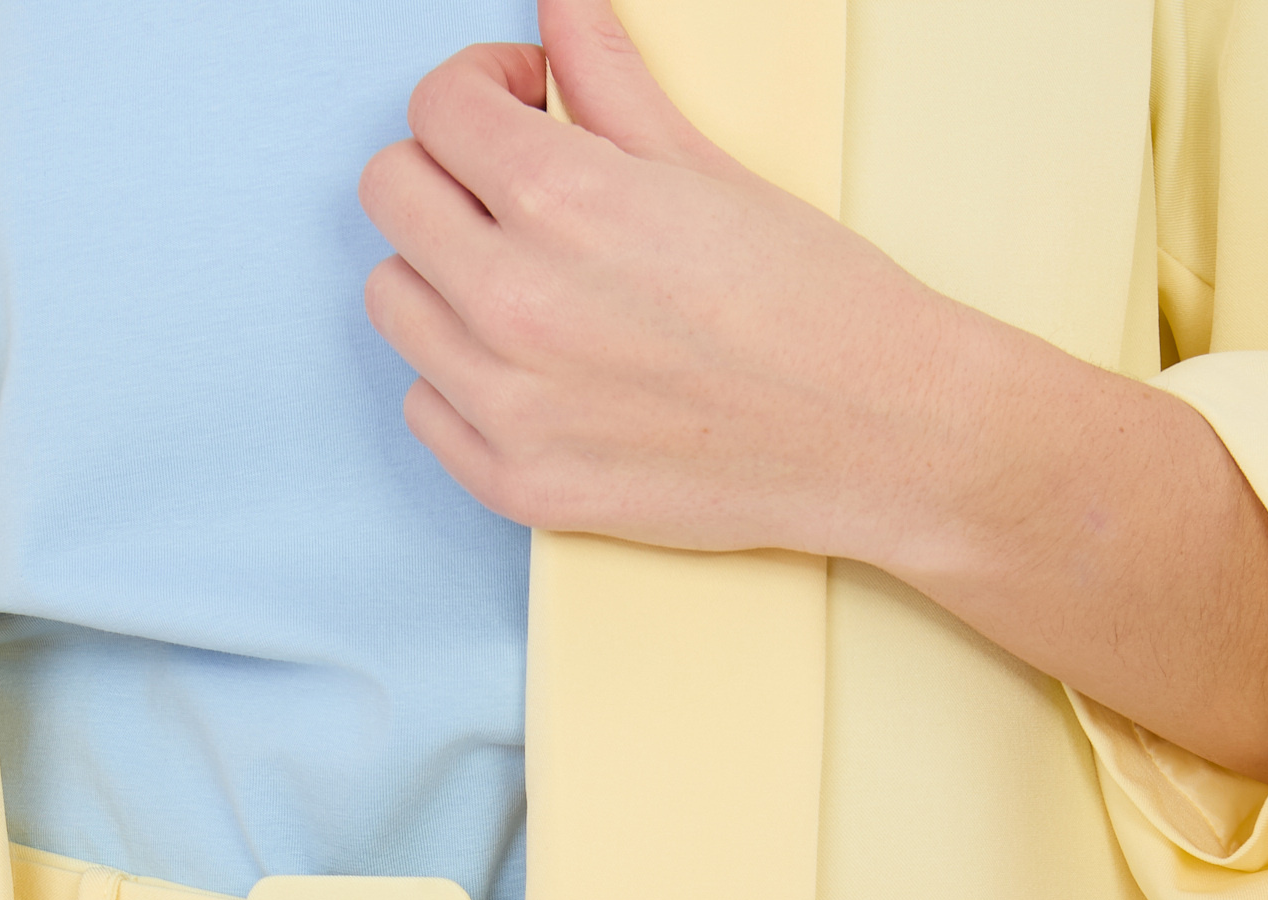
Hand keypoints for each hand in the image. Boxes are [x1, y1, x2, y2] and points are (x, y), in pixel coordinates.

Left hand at [358, 0, 957, 561]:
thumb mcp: (705, 164)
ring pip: (393, 301)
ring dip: (441, 274)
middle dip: (448, 171)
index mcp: (562, 201)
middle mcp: (515, 303)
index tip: (523, 106)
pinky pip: (423, 408)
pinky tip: (528, 365)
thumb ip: (607, 79)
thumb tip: (559, 10)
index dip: (482, 89)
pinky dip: (458, 379)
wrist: (875, 437)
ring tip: (521, 280)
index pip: (436, 107)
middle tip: (513, 189)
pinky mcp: (519, 485)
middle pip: (392, 195)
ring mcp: (509, 406)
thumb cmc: (814, 306)